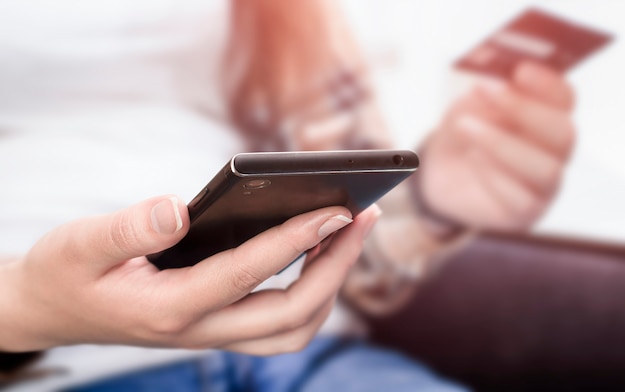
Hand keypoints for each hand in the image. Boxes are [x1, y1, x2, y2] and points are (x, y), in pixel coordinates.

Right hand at [0, 196, 378, 354]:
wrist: (52, 309)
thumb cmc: (65, 274)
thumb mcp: (78, 245)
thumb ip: (126, 228)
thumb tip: (179, 208)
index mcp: (169, 308)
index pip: (247, 275)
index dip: (295, 240)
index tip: (335, 209)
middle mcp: (199, 330)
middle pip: (290, 315)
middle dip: (334, 268)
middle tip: (361, 219)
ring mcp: (211, 335)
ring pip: (291, 329)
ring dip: (328, 286)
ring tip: (346, 235)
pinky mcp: (216, 326)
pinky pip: (278, 323)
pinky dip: (308, 293)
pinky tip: (313, 252)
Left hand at [418, 62, 575, 229]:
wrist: (437, 173)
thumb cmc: (462, 132)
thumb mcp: (467, 105)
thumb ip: (484, 94)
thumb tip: (495, 83)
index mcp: (550, 117)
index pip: (564, 99)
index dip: (546, 84)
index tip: (519, 69)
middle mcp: (555, 151)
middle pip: (563, 132)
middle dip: (523, 110)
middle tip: (484, 90)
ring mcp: (544, 185)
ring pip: (545, 168)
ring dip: (502, 144)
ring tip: (466, 126)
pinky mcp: (525, 212)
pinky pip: (522, 198)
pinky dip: (495, 175)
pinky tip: (473, 158)